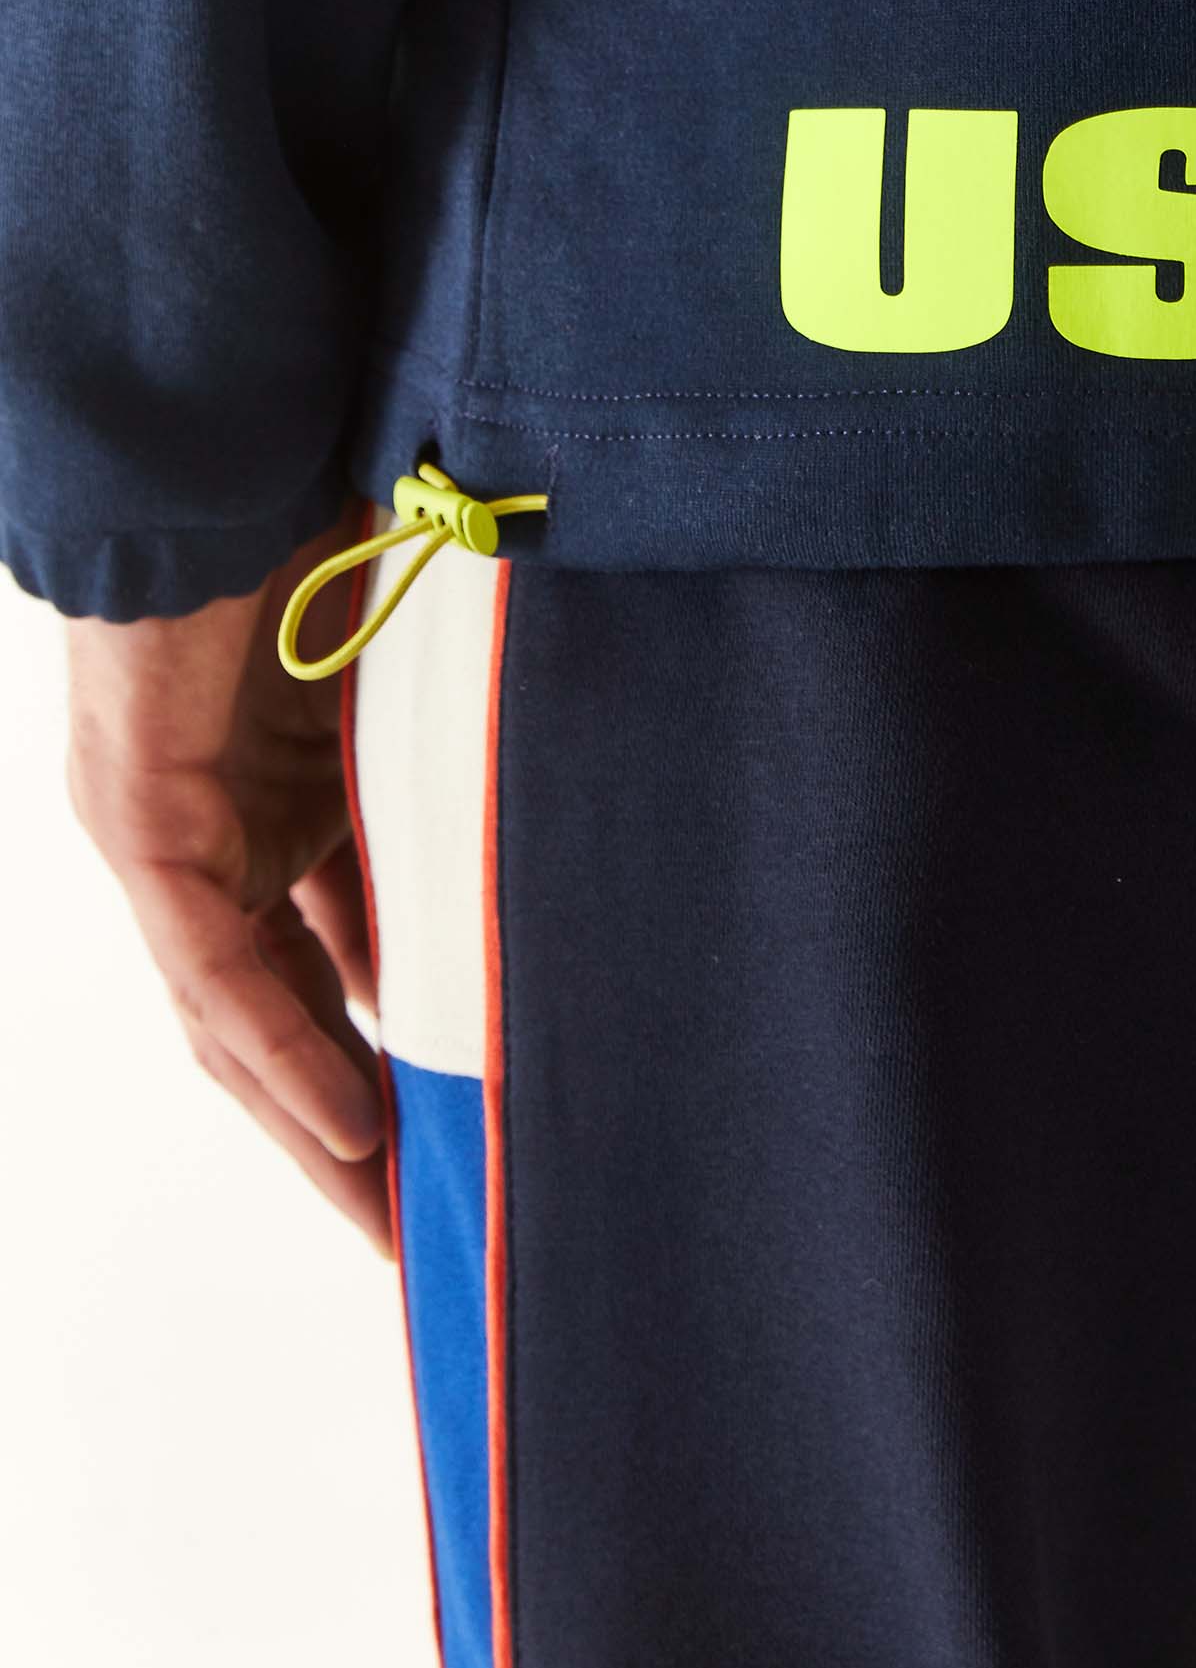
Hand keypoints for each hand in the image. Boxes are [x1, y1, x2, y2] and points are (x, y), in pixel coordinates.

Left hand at [65, 505, 393, 1254]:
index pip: (329, 966)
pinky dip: (282, 1053)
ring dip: (315, 1127)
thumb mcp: (428, 678)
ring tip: (393, 1219)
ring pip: (237, 1022)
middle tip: (428, 1229)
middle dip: (352, 1130)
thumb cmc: (333, 515)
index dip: (390, 1058)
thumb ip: (464, 761)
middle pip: (279, 1021)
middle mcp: (215, 834)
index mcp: (279, 799)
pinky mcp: (146, 820)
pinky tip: (351, 1125)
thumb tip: (576, 821)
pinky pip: (215, 973)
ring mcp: (171, 833)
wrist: (236, 439)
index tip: (466, 1138)